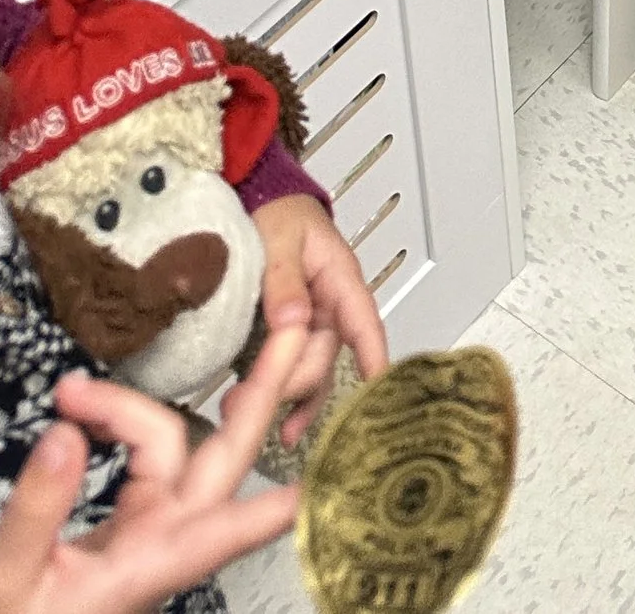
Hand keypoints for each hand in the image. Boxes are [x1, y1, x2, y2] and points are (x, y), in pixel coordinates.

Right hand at [0, 323, 305, 613]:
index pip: (226, 533)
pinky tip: (99, 409)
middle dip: (263, 392)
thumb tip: (64, 434)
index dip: (272, 507)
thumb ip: (36, 513)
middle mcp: (165, 538)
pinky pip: (152, 456)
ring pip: (184, 447)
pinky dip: (130, 422)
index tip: (319, 481)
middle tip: (293, 330)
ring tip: (130, 374)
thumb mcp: (6, 582)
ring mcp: (153, 524)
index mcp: (147, 564)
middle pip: (227, 457)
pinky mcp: (135, 518)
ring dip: (167, 404)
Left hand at [251, 190, 390, 434]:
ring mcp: (311, 321)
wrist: (258, 200)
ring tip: (278, 434)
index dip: (372, 355)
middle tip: (258, 402)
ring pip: (313, 368)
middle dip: (299, 384)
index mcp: (338, 278)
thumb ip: (284, 279)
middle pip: (327, 355)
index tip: (377, 388)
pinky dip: (284, 393)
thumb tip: (293, 321)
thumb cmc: (277, 212)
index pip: (363, 320)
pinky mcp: (288, 332)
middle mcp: (330, 305)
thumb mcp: (279, 238)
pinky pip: (292, 367)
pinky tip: (272, 418)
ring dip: (295, 399)